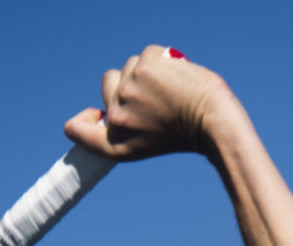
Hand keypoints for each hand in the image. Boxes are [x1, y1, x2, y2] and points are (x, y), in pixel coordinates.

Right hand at [64, 45, 232, 160]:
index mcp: (116, 144)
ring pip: (129, 66)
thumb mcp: (145, 142)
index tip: (95, 114)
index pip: (77, 131)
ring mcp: (128, 92)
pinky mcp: (143, 69)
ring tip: (171, 90)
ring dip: (148, 72)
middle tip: (157, 100)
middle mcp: (116, 119)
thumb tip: (102, 107)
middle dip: (128, 83)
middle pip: (108, 83)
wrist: (214, 122)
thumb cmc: (187, 132)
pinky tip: (177, 76)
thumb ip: (121, 127)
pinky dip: (163, 60)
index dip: (81, 121)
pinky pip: (147, 54)